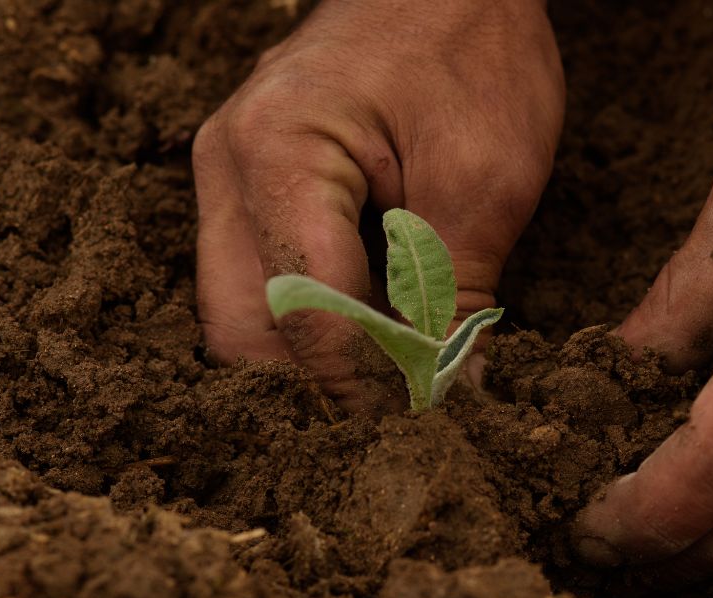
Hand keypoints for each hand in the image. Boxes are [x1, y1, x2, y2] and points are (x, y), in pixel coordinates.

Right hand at [193, 0, 562, 411]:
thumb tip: (447, 393)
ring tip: (388, 385)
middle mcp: (227, 168)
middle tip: (392, 424)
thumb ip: (454, 298)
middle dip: (314, 389)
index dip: (362, 389)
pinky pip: (259, 278)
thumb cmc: (470, 49)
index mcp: (278, 156)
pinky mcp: (250, 183)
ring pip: (242, 313)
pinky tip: (371, 336)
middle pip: (241, 330)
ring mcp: (227, 174)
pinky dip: (311, 321)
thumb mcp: (485, 181)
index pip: (305, 315)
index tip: (416, 432)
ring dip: (310, 360)